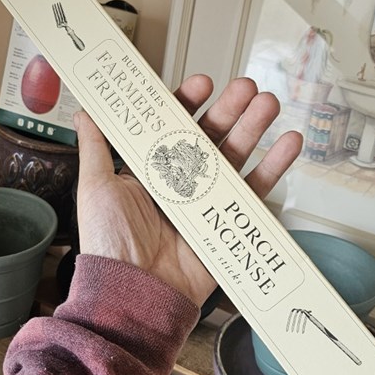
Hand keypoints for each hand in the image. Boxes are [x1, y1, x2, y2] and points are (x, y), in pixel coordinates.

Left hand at [73, 75, 301, 305]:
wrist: (133, 291)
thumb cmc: (109, 243)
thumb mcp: (95, 187)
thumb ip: (96, 146)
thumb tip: (85, 109)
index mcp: (150, 171)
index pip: (173, 128)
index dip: (188, 103)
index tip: (202, 83)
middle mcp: (181, 183)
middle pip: (210, 137)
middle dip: (230, 109)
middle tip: (246, 86)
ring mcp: (207, 202)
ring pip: (236, 157)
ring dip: (254, 128)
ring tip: (269, 103)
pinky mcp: (228, 222)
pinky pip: (255, 191)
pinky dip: (274, 167)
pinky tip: (288, 143)